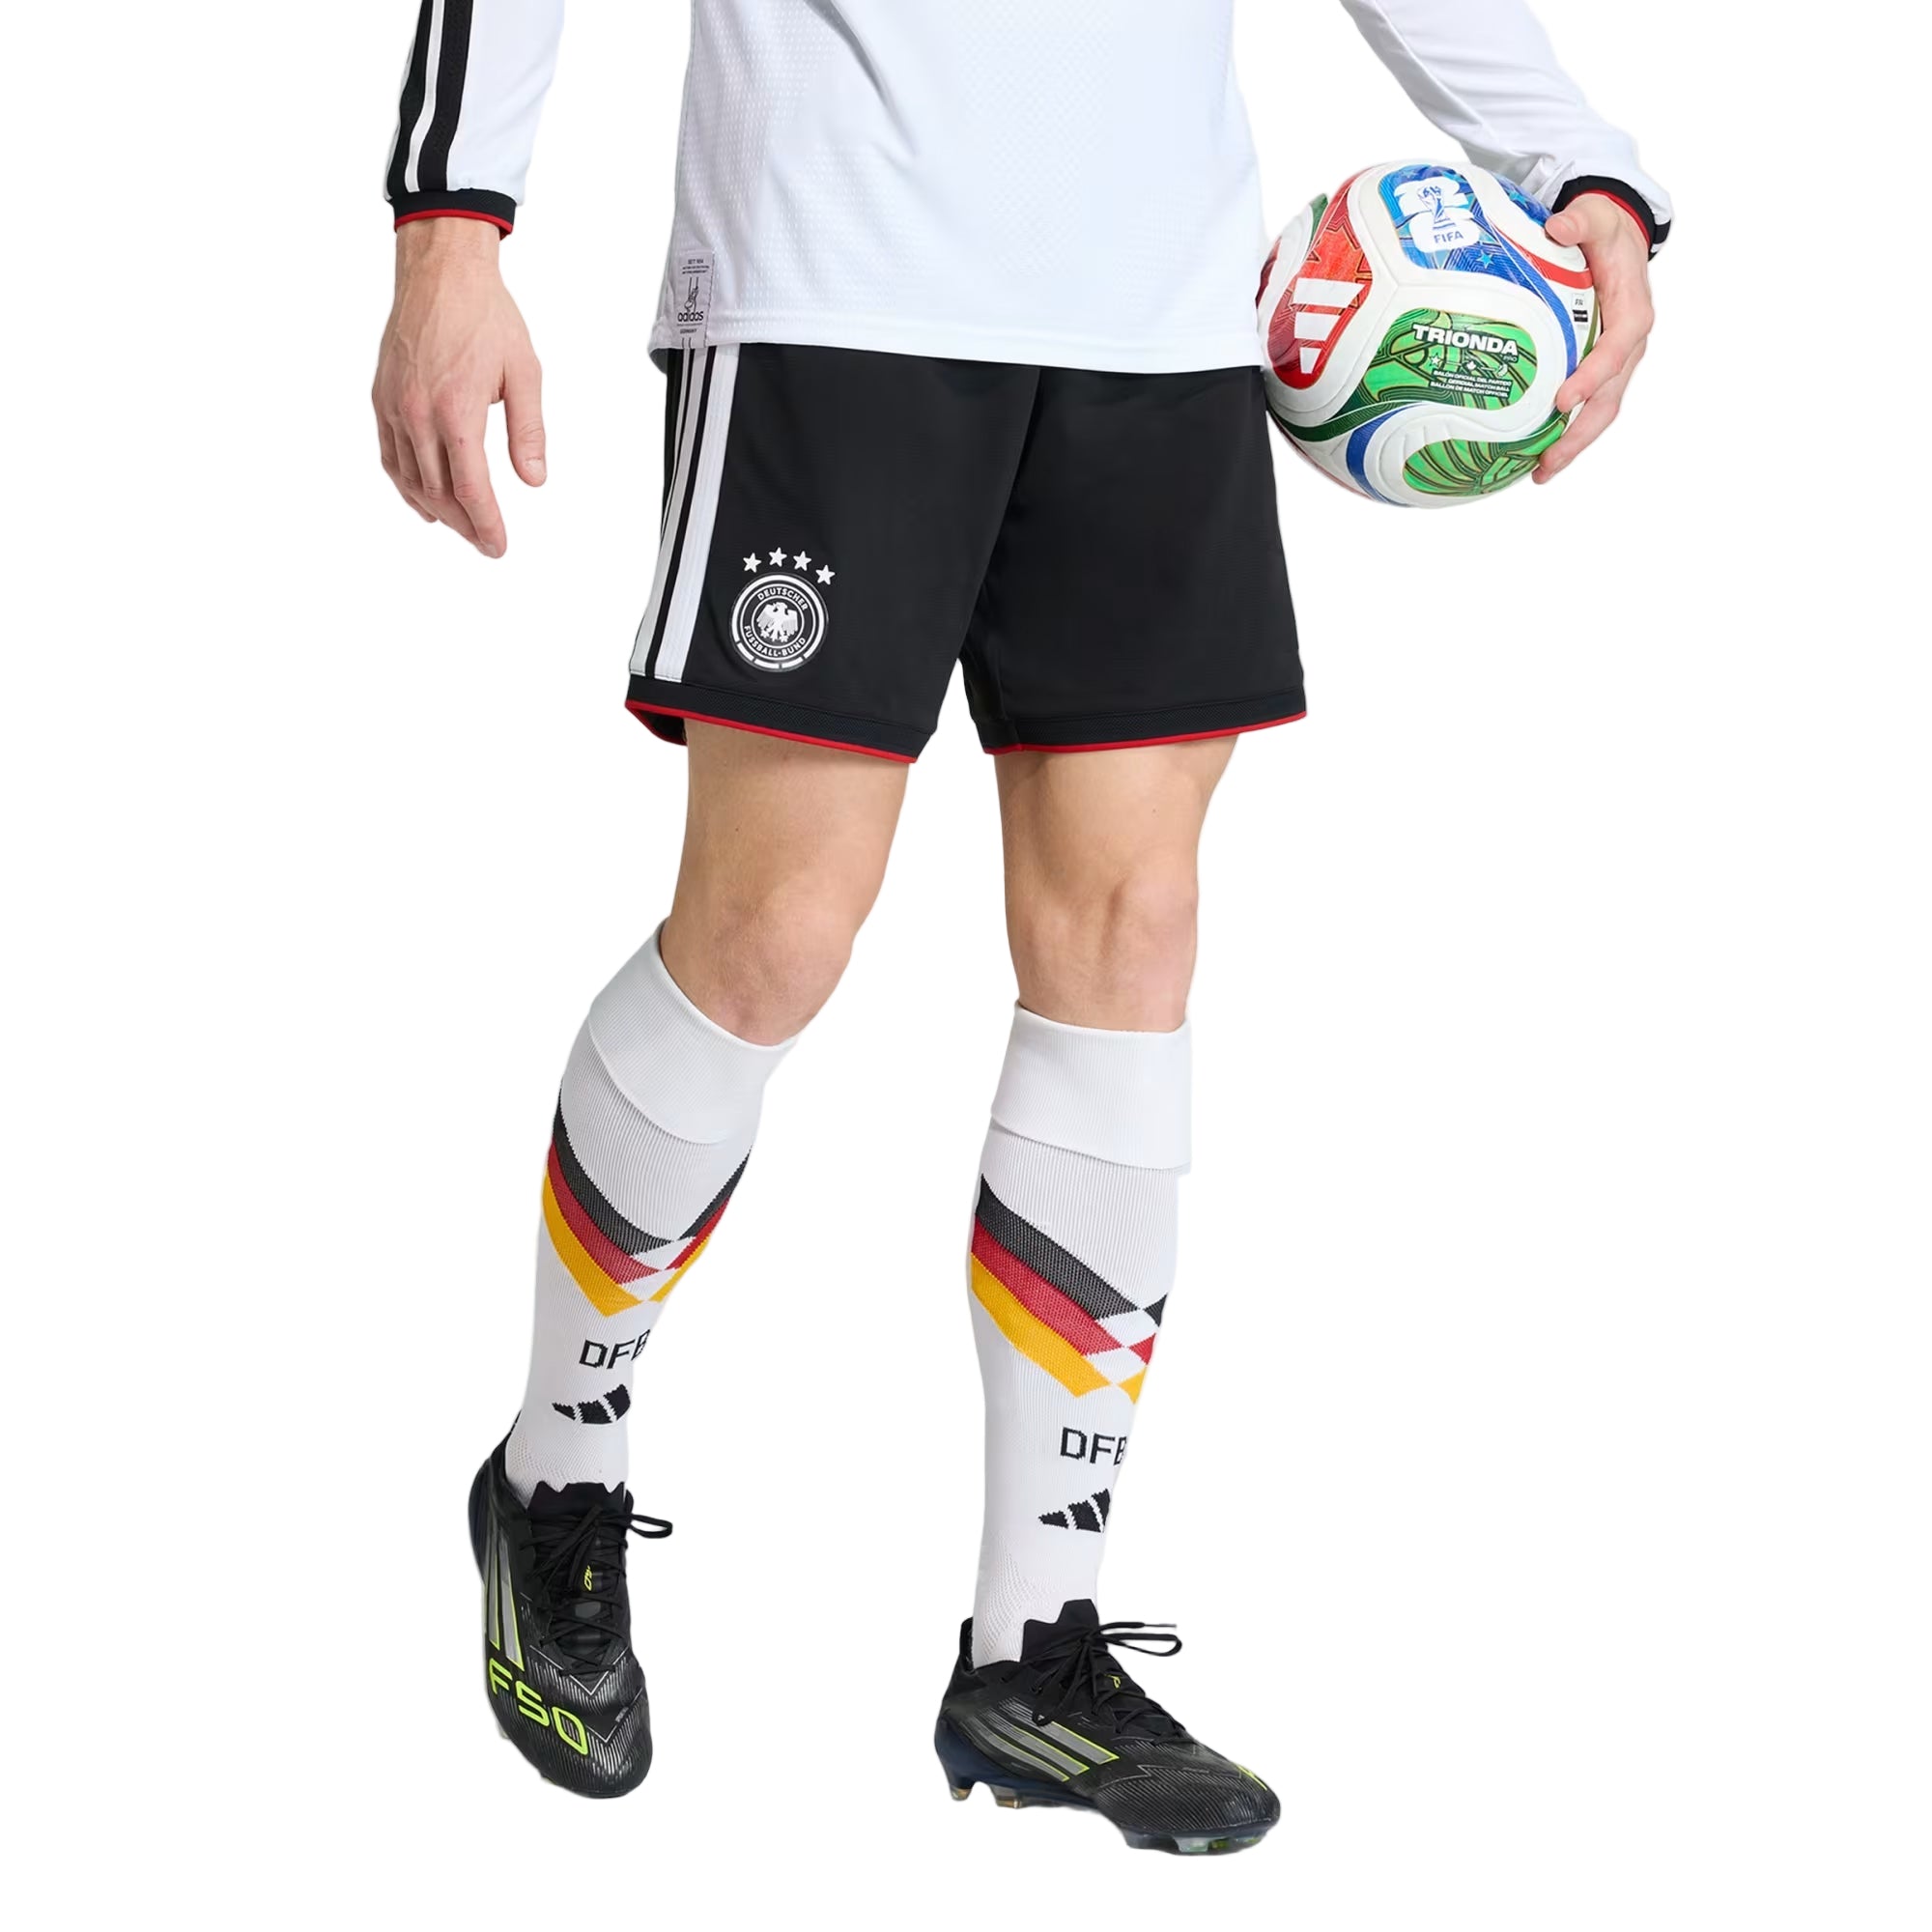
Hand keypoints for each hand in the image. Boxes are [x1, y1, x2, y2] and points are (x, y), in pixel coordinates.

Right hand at [372, 219, 545, 555]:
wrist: (440, 272)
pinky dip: (406, 486)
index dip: (486, 525)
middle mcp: (418, 413)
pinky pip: (390, 457)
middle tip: (486, 543)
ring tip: (462, 528)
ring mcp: (395, 407)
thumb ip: (528, 431)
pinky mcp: (382, 398)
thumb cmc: (485, 315)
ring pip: (411, 480)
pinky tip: (422, 502)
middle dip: (465, 526)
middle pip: (439, 493)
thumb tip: (534, 479)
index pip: (471, 488)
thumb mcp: (524, 372)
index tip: (499, 547)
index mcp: (457, 409)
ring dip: (436, 512)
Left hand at [1534, 194, 1654, 483]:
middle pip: (1609, 400)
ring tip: (1540, 473)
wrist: (1620, 235)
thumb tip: (1559, 227)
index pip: (1614, 353)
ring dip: (1573, 445)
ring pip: (1601, 411)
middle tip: (1547, 463)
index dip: (1591, 379)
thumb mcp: (1597, 216)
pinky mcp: (1602, 369)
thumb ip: (1580, 221)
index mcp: (1632, 313)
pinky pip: (1589, 406)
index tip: (1562, 401)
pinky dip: (1567, 431)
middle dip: (1580, 435)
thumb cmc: (1606, 228)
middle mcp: (1628, 345)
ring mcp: (1617, 362)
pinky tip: (1537, 453)